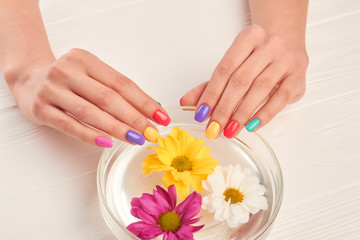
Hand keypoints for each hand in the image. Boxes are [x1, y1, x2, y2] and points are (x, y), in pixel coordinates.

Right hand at [9, 48, 169, 146]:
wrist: (28, 77)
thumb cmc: (68, 78)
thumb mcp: (90, 74)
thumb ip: (114, 89)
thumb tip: (149, 109)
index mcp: (86, 60)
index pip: (122, 83)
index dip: (144, 101)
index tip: (161, 117)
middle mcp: (68, 71)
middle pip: (108, 98)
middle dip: (134, 118)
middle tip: (151, 133)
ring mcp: (53, 89)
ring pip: (90, 112)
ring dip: (117, 128)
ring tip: (136, 139)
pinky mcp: (41, 108)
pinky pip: (69, 124)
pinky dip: (90, 135)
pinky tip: (107, 143)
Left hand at [181, 24, 308, 138]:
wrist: (288, 43)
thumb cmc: (255, 57)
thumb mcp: (232, 64)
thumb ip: (209, 84)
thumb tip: (186, 103)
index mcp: (248, 38)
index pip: (224, 69)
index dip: (211, 93)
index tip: (201, 114)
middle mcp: (268, 46)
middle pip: (241, 81)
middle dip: (224, 108)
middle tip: (213, 128)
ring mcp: (286, 60)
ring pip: (260, 89)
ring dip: (242, 114)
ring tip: (229, 131)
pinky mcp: (298, 77)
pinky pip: (280, 99)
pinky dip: (264, 114)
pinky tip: (251, 126)